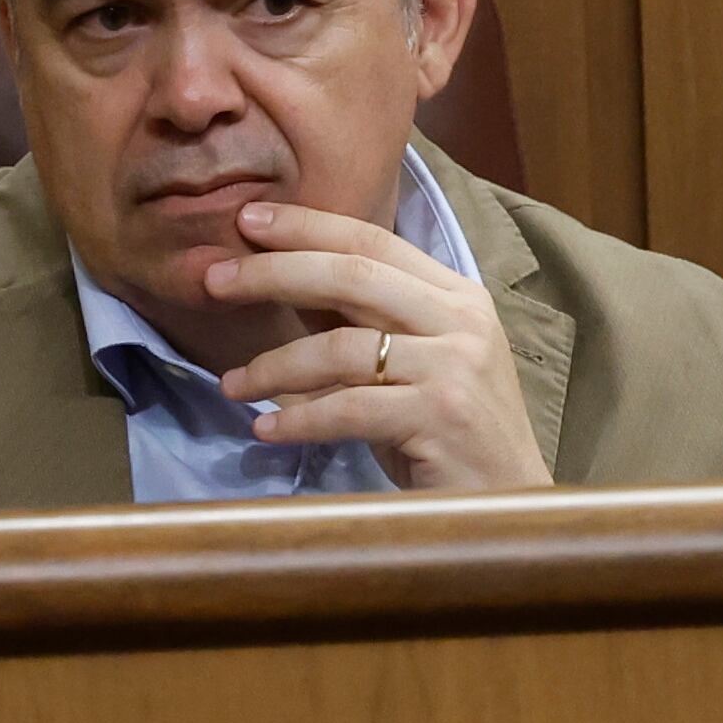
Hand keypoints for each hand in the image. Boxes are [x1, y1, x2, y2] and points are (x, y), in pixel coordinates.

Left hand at [209, 201, 549, 491]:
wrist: (508, 503)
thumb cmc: (450, 437)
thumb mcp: (414, 365)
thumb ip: (365, 323)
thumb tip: (281, 283)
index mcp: (458, 296)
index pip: (373, 241)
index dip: (306, 226)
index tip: (247, 219)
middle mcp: (462, 321)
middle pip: (351, 276)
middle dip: (273, 274)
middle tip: (215, 282)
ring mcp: (455, 368)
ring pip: (340, 348)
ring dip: (274, 366)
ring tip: (233, 385)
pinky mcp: (441, 417)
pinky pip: (348, 409)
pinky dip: (299, 419)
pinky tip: (267, 430)